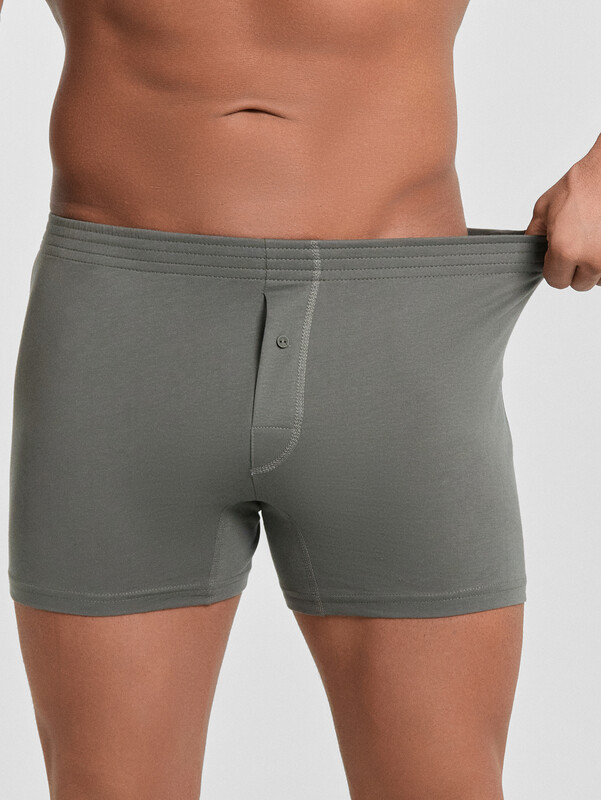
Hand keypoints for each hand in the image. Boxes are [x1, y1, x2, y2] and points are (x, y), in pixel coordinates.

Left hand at [525, 151, 600, 290]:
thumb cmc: (580, 186)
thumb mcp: (543, 209)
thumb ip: (533, 236)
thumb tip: (528, 253)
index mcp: (565, 250)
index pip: (556, 281)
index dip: (555, 268)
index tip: (558, 255)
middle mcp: (591, 259)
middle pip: (579, 284)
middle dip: (576, 268)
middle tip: (577, 244)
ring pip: (598, 279)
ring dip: (594, 266)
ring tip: (592, 240)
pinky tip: (599, 241)